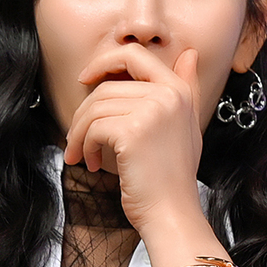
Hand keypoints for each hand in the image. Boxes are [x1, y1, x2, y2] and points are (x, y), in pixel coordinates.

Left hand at [63, 45, 204, 236]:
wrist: (172, 214)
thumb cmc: (172, 178)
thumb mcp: (186, 127)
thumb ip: (187, 89)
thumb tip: (189, 53)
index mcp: (179, 91)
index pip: (134, 55)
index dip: (104, 62)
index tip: (85, 80)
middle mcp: (169, 95)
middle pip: (107, 86)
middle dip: (84, 113)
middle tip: (77, 138)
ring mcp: (152, 111)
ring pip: (95, 107)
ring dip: (80, 133)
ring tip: (82, 155)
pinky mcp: (133, 131)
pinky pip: (94, 128)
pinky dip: (85, 146)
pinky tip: (93, 164)